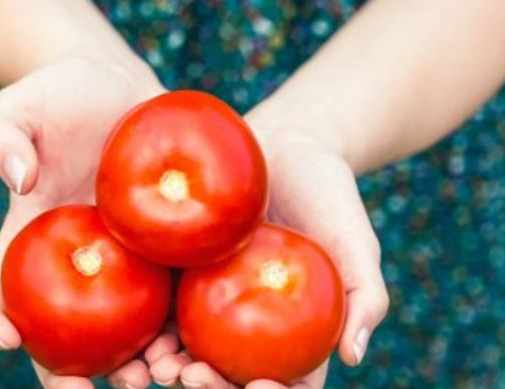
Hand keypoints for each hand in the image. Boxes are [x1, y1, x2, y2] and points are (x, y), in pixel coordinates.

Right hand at [0, 56, 170, 388]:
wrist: (119, 86)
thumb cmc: (60, 94)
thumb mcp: (21, 104)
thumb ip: (4, 136)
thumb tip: (18, 178)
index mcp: (28, 237)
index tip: (2, 334)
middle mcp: (74, 263)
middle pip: (61, 335)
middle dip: (66, 373)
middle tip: (84, 388)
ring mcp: (123, 262)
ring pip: (122, 332)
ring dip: (133, 364)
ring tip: (152, 376)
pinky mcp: (167, 251)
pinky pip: (173, 296)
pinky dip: (180, 328)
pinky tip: (199, 342)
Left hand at [149, 122, 388, 388]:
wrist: (285, 142)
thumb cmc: (329, 192)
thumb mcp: (356, 241)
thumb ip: (365, 295)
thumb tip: (354, 354)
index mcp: (296, 327)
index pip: (287, 379)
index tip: (256, 387)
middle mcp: (252, 321)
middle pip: (230, 372)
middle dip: (210, 386)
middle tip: (192, 377)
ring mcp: (215, 298)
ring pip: (191, 348)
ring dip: (172, 367)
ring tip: (159, 366)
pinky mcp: (183, 270)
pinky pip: (163, 305)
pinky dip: (150, 328)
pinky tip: (139, 332)